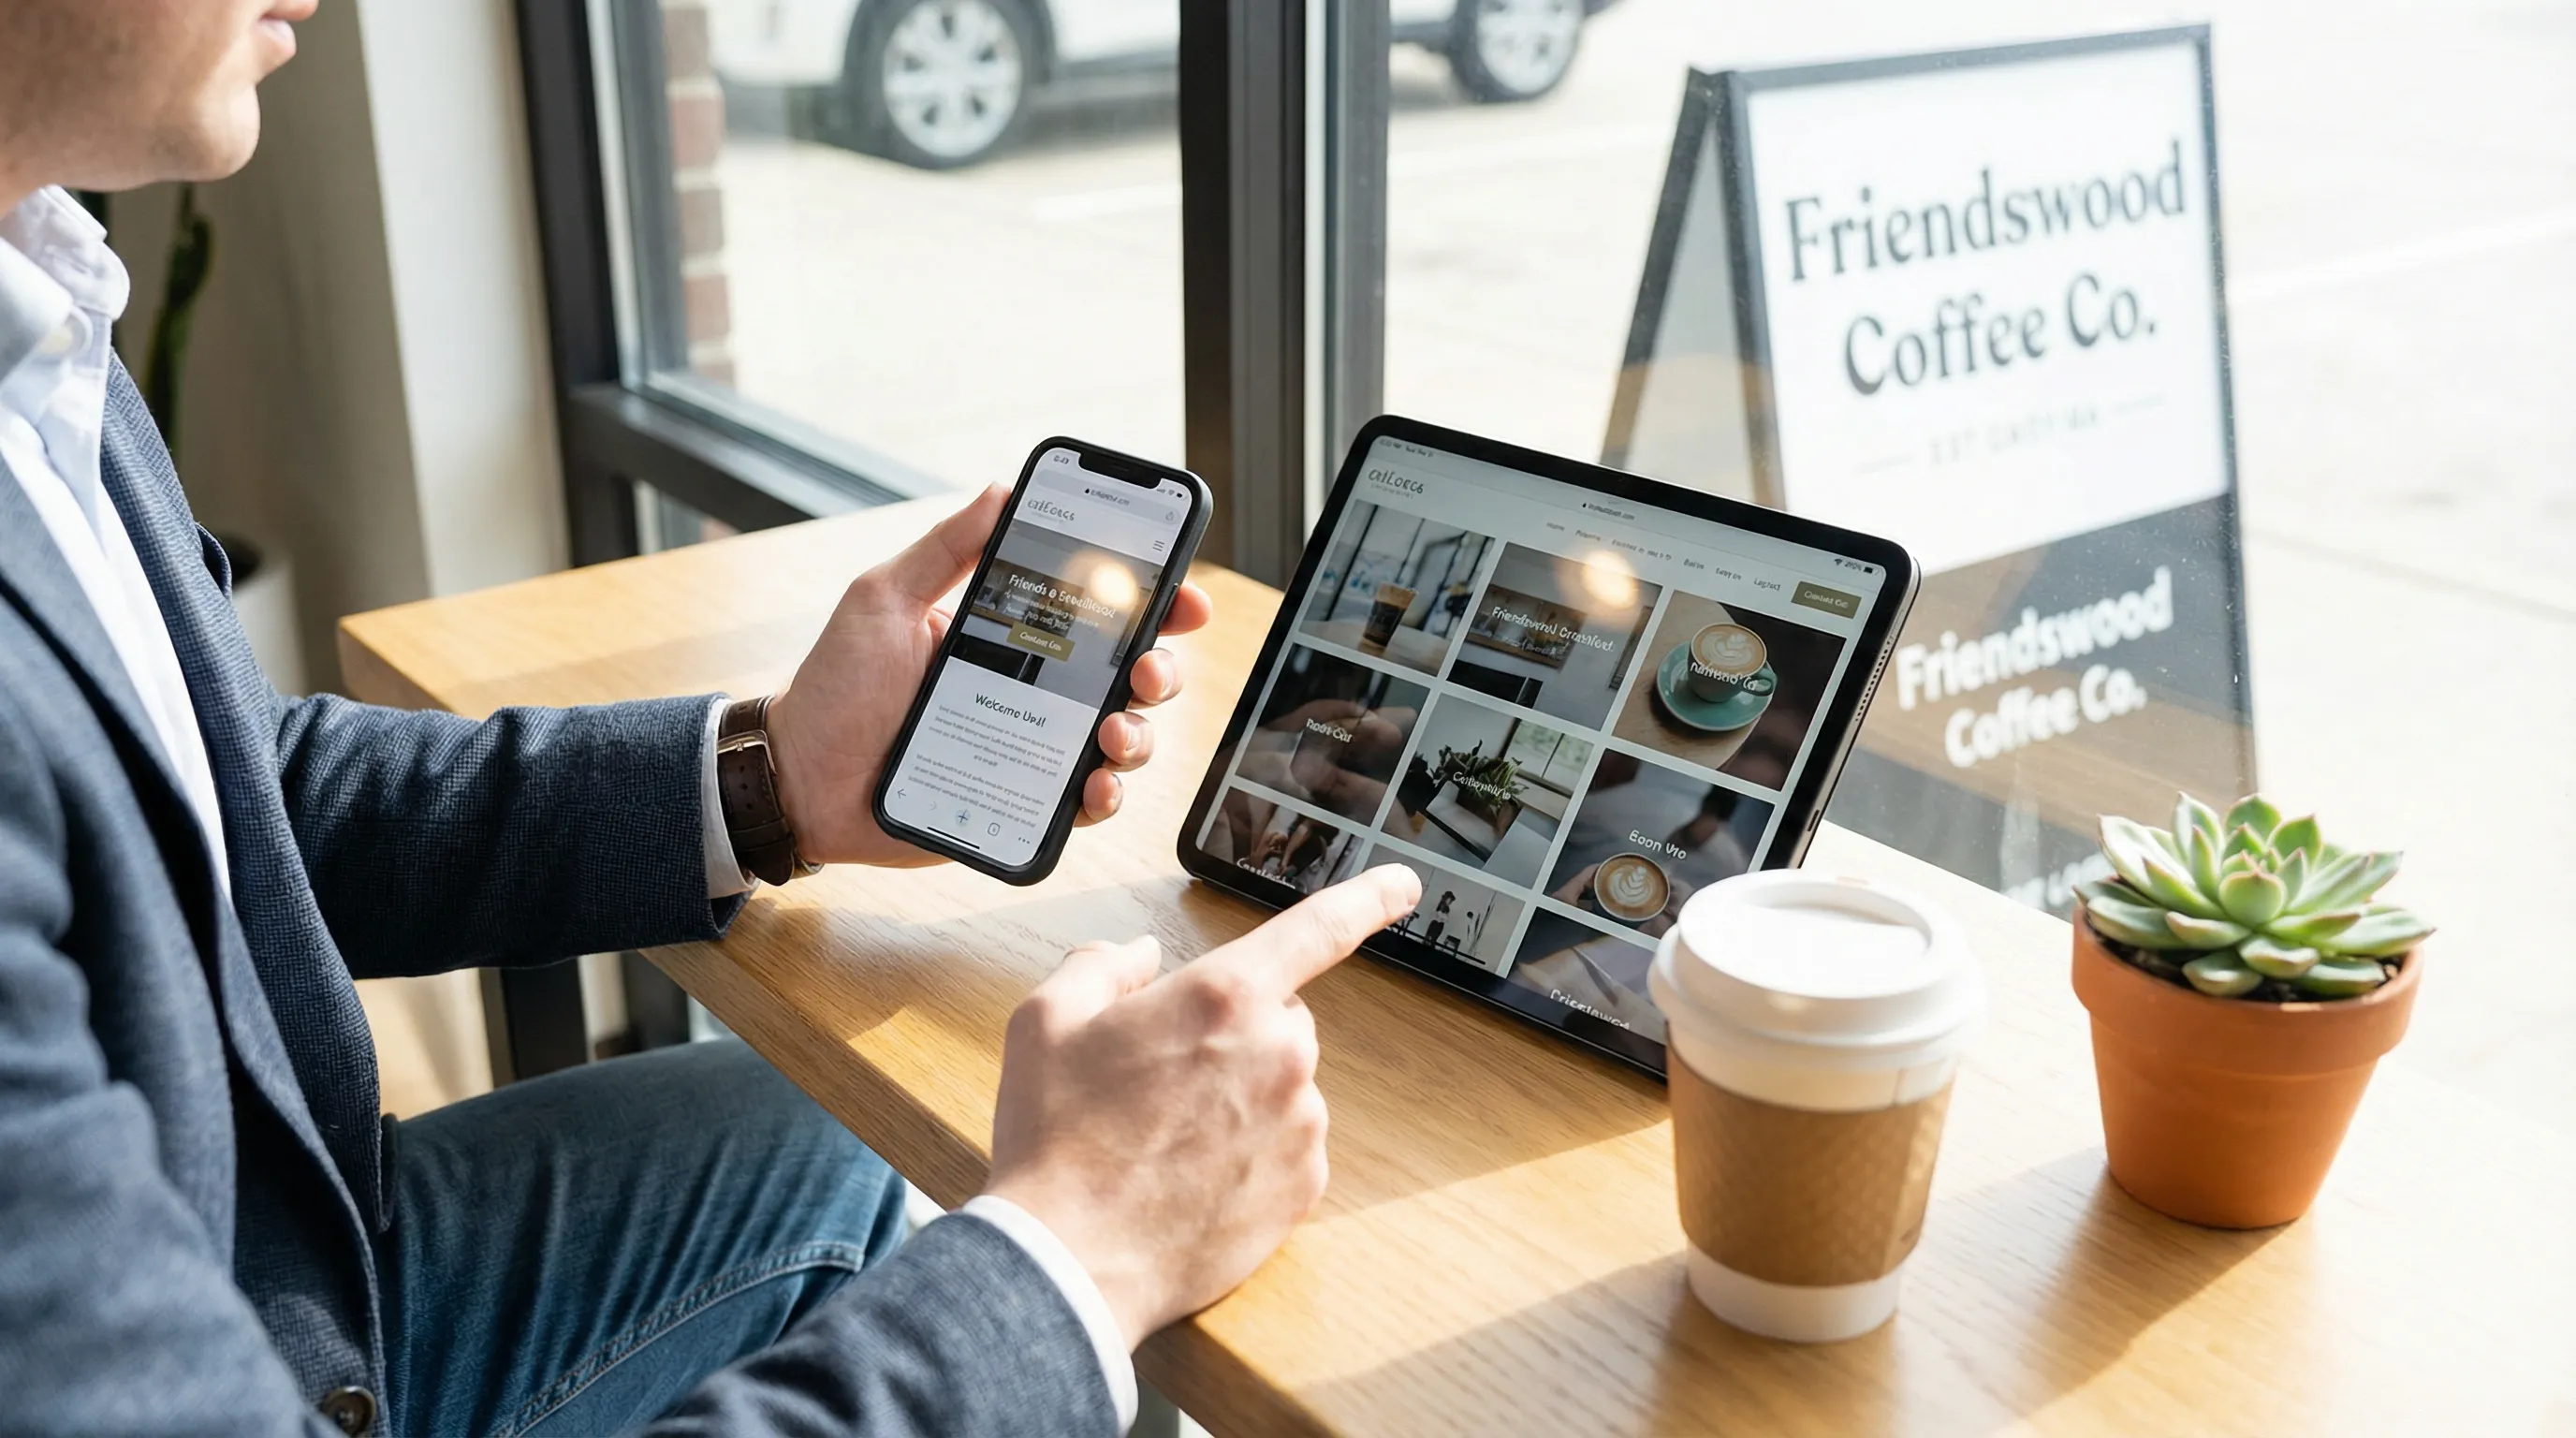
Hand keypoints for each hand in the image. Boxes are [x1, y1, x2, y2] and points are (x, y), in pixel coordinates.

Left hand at [764, 485, 1214, 865]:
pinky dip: (1104, 796)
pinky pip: (1083, 803)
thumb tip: (1001, 490)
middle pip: (1129, 675)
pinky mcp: (1021, 801)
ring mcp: (1032, 746)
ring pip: (1121, 739)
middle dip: (1161, 669)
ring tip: (1114, 732)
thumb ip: (947, 547)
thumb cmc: (836, 687)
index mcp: (1011, 632)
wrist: (798, 778)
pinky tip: (1095, 787)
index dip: (1154, 602)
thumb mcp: (884, 597)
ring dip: (1139, 733)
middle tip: (1147, 669)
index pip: (1098, 611)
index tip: (1182, 595)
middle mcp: (1034, 689)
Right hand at [982, 865, 1422, 1347]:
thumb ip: (1102, 964)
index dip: (1368, 897)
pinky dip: (1252, 1153)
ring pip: (1284, 1085)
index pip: (1318, 927)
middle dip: (1234, 1034)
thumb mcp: (1047, 1020)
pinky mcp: (1303, 1188)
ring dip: (1242, 1097)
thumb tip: (1138, 955)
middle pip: (1279, 1018)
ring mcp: (1299, 1125)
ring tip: (1166, 1138)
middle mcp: (1279, 1053)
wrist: (1070, 1260)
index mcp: (1223, 996)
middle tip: (1165, 1076)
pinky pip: (1289, 1147)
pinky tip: (1191, 1175)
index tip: (1404, 885)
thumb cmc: (1055, 1138)